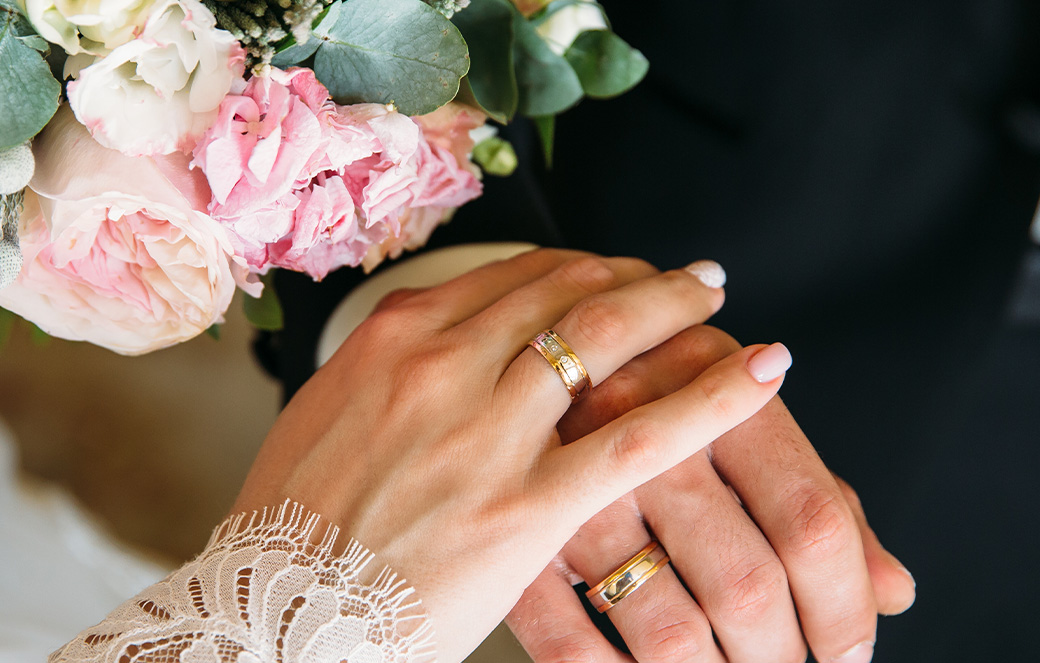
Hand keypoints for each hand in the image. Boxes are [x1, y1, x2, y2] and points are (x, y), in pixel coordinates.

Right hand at [233, 249, 789, 662]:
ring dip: (676, 305)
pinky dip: (716, 395)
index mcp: (392, 340)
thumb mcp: (323, 422)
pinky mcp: (530, 504)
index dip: (573, 267)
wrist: (275, 620)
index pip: (507, 275)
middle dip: (632, 274)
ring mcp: (490, 432)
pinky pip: (643, 436)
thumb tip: (428, 357)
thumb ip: (387, 377)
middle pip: (564, 290)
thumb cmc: (289, 535)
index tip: (607, 270)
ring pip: (608, 337)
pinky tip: (763, 369)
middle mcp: (443, 364)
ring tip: (716, 295)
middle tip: (679, 275)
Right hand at [507, 326, 915, 662]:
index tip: (850, 653)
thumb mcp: (745, 434)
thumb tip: (892, 590)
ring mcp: (573, 489)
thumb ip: (825, 507)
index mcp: (720, 392)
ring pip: (671, 632)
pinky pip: (573, 648)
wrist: (513, 366)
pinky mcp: (518, 540)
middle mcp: (647, 433)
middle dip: (782, 658)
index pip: (812, 519)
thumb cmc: (659, 409)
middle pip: (748, 584)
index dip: (845, 606)